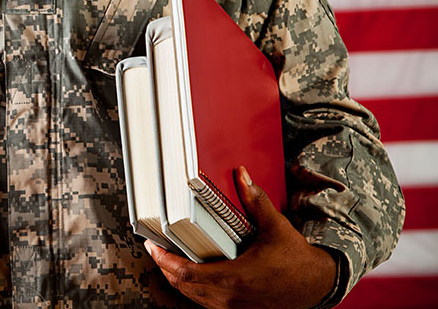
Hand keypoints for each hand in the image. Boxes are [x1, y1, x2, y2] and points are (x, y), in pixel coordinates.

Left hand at [144, 166, 336, 308]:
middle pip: (183, 287)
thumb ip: (255, 200)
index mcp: (236, 277)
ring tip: (168, 258)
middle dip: (165, 267)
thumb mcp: (275, 226)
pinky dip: (192, 289)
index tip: (153, 247)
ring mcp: (233, 307)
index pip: (187, 273)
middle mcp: (231, 296)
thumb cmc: (297, 260)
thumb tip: (242, 175)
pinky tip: (190, 274)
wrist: (317, 285)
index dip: (165, 261)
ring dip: (177, 279)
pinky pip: (205, 303)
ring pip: (192, 297)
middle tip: (156, 248)